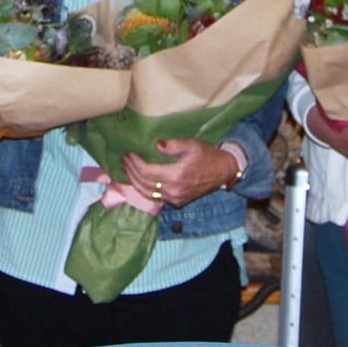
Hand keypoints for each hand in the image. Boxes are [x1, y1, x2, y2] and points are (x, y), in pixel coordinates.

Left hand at [121, 138, 235, 206]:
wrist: (223, 171)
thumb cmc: (208, 155)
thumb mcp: (193, 144)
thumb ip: (174, 144)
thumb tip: (156, 144)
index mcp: (176, 176)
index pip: (147, 171)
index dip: (135, 163)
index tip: (128, 153)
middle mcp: (173, 190)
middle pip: (144, 184)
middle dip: (131, 171)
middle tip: (124, 159)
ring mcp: (175, 198)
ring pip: (147, 194)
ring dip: (134, 182)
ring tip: (126, 170)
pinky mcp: (178, 202)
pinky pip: (156, 198)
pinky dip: (144, 190)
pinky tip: (139, 182)